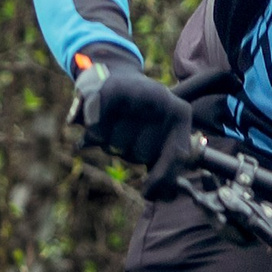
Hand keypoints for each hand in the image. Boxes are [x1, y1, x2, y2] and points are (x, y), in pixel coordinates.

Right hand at [70, 59, 199, 196]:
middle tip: (127, 130)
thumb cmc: (139, 115)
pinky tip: (92, 119)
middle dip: (128, 151)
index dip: (162, 178)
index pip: (176, 154)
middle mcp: (162, 100)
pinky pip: (96, 130)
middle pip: (139, 154)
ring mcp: (137, 93)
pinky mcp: (110, 90)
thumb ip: (164, 167)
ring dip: (108, 141)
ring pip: (115, 146)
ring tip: (114, 120)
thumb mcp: (158, 136)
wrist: (112, 74)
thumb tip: (161, 196)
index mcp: (179, 113)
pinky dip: (91, 131)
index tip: (147, 193)